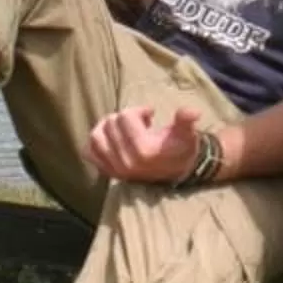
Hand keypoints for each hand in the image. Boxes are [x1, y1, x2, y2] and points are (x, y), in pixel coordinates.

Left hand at [84, 101, 220, 185]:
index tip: (150, 114)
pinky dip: (94, 142)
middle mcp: (127, 161)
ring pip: (96, 137)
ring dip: (106, 126)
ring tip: (122, 127)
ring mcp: (115, 168)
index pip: (126, 116)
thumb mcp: (186, 133)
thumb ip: (186, 121)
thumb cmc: (180, 148)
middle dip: (124, 117)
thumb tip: (192, 112)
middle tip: (139, 122)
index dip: (139, 110)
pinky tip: (109, 138)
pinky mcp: (109, 172)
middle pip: (111, 123)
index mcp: (144, 150)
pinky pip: (89, 153)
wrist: (176, 171)